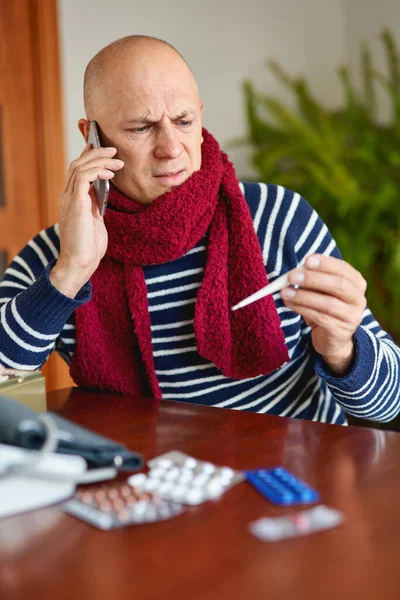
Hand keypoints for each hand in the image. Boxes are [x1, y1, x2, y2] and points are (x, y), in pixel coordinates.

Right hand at [50, 144, 123, 296]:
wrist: (80, 263)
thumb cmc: (89, 247)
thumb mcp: (95, 221)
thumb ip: (95, 205)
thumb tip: (103, 190)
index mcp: (71, 201)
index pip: (77, 172)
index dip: (88, 157)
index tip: (102, 149)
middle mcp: (67, 197)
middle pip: (77, 164)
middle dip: (96, 154)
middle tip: (114, 150)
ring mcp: (69, 200)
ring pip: (80, 167)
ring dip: (100, 160)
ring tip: (117, 161)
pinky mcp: (75, 204)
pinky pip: (83, 178)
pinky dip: (96, 171)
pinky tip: (109, 173)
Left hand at [281, 255, 366, 374]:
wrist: (331, 337)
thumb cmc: (324, 306)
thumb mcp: (321, 290)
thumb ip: (313, 279)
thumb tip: (295, 272)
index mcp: (356, 283)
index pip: (343, 269)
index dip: (326, 264)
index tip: (307, 260)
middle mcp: (358, 299)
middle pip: (338, 285)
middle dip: (313, 279)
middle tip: (292, 277)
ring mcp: (352, 317)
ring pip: (327, 303)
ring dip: (303, 296)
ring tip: (284, 292)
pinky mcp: (340, 331)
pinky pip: (319, 318)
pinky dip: (301, 309)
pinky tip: (289, 304)